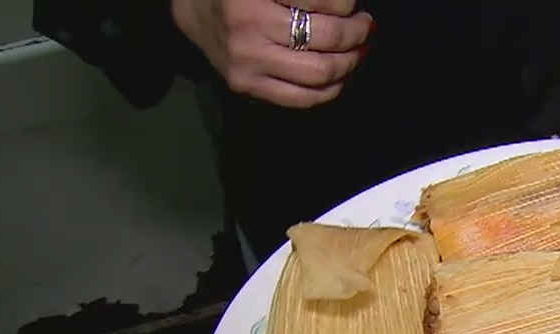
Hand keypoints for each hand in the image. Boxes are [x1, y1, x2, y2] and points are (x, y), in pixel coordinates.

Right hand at [171, 0, 372, 108]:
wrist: (194, 8)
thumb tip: (349, 6)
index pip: (322, 0)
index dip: (346, 3)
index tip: (352, 5)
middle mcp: (249, 24)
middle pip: (327, 36)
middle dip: (356, 32)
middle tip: (365, 25)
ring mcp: (246, 59)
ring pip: (319, 72)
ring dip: (349, 61)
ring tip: (357, 49)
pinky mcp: (245, 85)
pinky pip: (301, 98)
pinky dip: (330, 89)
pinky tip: (339, 77)